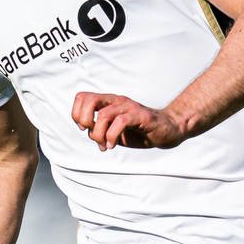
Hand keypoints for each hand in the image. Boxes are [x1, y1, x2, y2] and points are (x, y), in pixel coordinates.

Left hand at [71, 91, 186, 150]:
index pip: (82, 97)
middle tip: (91, 134)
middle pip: (89, 100)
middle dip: (84, 120)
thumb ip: (100, 130)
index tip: (84, 129)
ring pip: (103, 115)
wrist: (167, 130)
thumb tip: (90, 134)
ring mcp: (128, 107)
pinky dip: (112, 136)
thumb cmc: (139, 131)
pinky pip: (120, 122)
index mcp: (108, 102)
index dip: (77, 114)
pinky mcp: (140, 116)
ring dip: (99, 135)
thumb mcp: (114, 131)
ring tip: (105, 145)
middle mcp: (116, 101)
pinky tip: (113, 145)